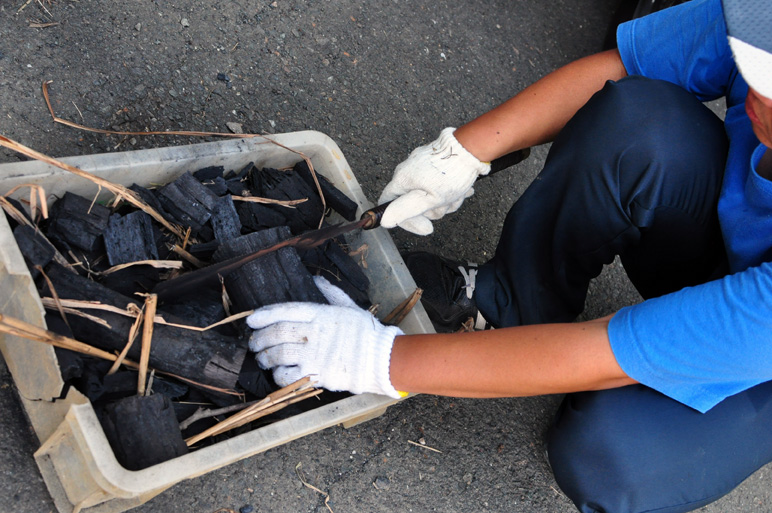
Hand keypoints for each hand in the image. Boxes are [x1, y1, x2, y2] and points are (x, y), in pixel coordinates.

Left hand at [247, 276, 404, 397]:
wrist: (381, 358)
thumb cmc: (366, 333)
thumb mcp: (349, 306)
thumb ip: (330, 293)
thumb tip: (315, 279)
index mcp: (321, 314)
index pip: (286, 310)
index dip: (265, 314)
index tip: (251, 320)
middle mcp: (314, 333)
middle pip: (277, 333)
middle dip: (259, 338)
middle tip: (254, 343)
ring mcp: (314, 355)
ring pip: (277, 354)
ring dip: (264, 357)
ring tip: (262, 358)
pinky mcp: (316, 374)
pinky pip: (287, 376)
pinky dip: (277, 375)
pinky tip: (277, 373)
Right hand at [378, 127, 489, 234]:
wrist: (471, 148)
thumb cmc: (451, 175)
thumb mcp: (429, 200)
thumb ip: (406, 210)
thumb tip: (385, 220)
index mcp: (402, 178)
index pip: (389, 204)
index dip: (406, 221)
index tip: (426, 227)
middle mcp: (407, 169)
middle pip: (412, 200)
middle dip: (432, 209)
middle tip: (447, 205)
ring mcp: (421, 163)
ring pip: (428, 193)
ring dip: (444, 199)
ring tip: (458, 195)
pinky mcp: (434, 160)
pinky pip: (437, 182)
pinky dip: (449, 189)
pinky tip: (461, 190)